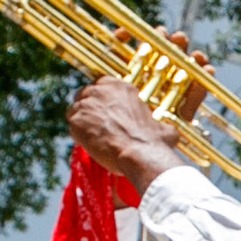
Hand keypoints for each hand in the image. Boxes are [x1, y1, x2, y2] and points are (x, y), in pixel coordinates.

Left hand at [71, 78, 188, 186]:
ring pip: (76, 109)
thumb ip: (159, 125)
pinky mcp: (76, 119)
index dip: (102, 100)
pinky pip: (72, 125)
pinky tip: (90, 144)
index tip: (105, 111)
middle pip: (85, 94)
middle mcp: (101, 89)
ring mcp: (86, 103)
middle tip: (96, 124)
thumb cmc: (154, 142)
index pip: (102, 86)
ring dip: (82, 121)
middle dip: (89, 108)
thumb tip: (168, 132)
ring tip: (92, 136)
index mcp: (120, 86)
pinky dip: (78, 134)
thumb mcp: (163, 128)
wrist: (141, 154)